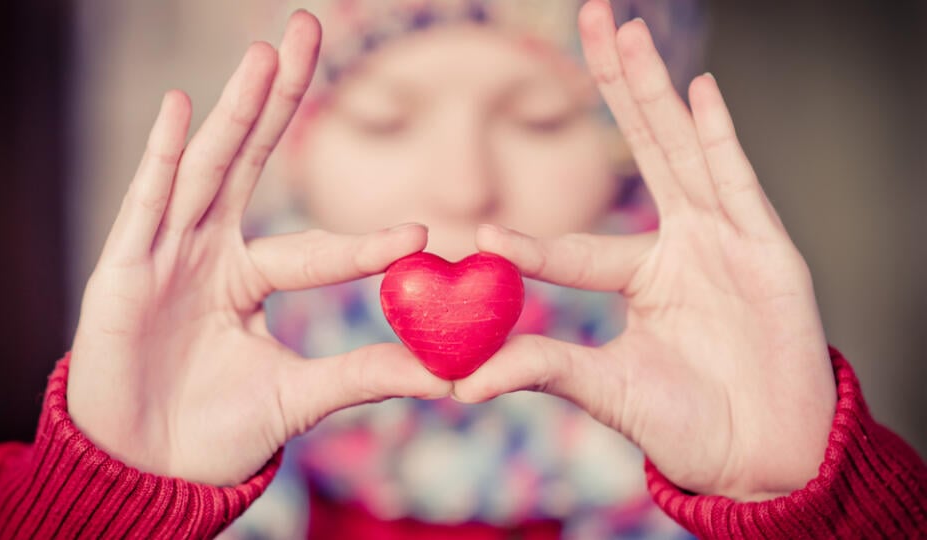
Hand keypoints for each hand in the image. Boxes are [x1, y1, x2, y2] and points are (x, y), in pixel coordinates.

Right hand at [68, 11, 449, 486]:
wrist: (144, 471)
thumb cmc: (214, 433)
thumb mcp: (299, 397)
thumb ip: (363, 376)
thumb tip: (447, 376)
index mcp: (248, 279)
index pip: (316, 249)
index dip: (364, 244)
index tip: (423, 233)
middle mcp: (209, 253)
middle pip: (251, 163)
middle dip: (280, 99)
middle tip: (310, 30)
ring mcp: (166, 255)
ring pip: (208, 170)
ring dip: (235, 110)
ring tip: (267, 52)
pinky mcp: (123, 270)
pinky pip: (146, 204)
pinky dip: (164, 156)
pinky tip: (184, 106)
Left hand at [453, 0, 835, 501]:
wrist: (761, 458)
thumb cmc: (688, 426)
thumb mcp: (604, 389)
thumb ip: (541, 369)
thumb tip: (461, 382)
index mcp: (644, 276)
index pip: (577, 251)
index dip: (532, 247)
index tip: (482, 238)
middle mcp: (684, 244)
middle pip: (642, 150)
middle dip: (614, 86)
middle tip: (585, 20)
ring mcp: (726, 241)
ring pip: (682, 151)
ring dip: (653, 90)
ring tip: (622, 32)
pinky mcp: (768, 251)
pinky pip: (738, 184)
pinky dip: (719, 136)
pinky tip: (698, 88)